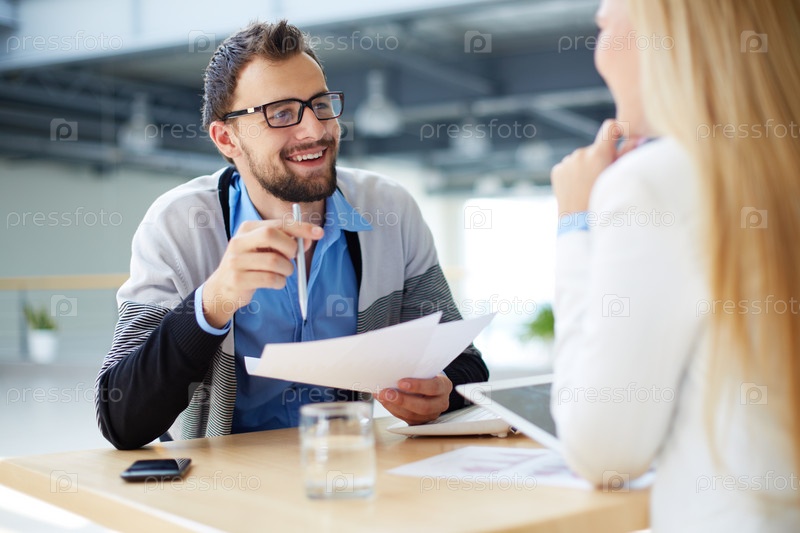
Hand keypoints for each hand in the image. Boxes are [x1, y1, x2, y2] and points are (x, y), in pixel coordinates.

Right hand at [202, 219, 322, 327]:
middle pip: (271, 235)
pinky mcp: (237, 279)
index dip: (301, 227)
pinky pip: (270, 279)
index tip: (319, 233)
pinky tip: (275, 282)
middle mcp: (239, 241)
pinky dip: (280, 282)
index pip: (278, 223)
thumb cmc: (252, 265)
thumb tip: (310, 237)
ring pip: (274, 261)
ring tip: (282, 273)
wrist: (223, 288)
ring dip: (287, 270)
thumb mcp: (266, 249)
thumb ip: (286, 241)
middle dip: (290, 248)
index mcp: (248, 228)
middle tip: (293, 258)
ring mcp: (236, 260)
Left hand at [377, 375, 452, 424]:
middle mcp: (441, 402)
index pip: (434, 387)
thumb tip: (392, 370)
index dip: (418, 386)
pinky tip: (384, 401)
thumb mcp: (426, 370)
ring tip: (381, 396)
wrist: (430, 384)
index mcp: (444, 386)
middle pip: (424, 406)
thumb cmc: (426, 375)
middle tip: (386, 393)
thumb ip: (415, 371)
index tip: (401, 382)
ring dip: (393, 406)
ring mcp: (431, 414)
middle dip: (402, 400)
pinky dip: (392, 409)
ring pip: (413, 415)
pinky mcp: (420, 421)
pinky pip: (405, 418)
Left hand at [551, 119, 641, 213]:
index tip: (619, 137)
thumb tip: (637, 138)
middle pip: (595, 147)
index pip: (610, 127)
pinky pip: (568, 166)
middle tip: (601, 178)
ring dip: (585, 166)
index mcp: (599, 153)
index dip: (616, 130)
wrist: (580, 222)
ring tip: (588, 186)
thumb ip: (627, 154)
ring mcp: (567, 162)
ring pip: (581, 158)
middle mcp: (581, 154)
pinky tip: (577, 188)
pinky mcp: (557, 170)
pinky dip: (573, 173)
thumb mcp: (618, 176)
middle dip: (599, 158)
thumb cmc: (605, 199)